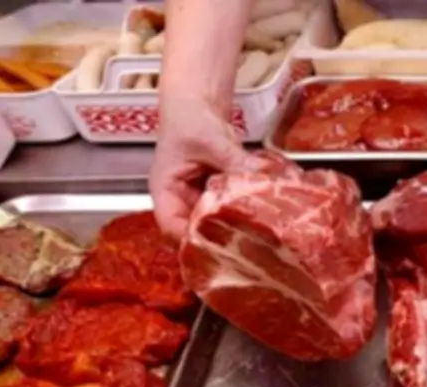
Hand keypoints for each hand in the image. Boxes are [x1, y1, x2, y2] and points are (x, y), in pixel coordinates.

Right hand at [149, 97, 261, 239]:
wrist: (200, 101)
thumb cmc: (189, 117)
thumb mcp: (210, 140)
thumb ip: (233, 160)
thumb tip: (258, 177)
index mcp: (166, 190)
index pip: (171, 226)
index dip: (190, 239)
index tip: (215, 245)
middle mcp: (181, 200)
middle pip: (195, 230)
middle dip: (218, 236)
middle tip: (245, 241)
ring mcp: (201, 197)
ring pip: (216, 221)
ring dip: (234, 223)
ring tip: (257, 229)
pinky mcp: (219, 192)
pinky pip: (231, 207)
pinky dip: (244, 208)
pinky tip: (261, 211)